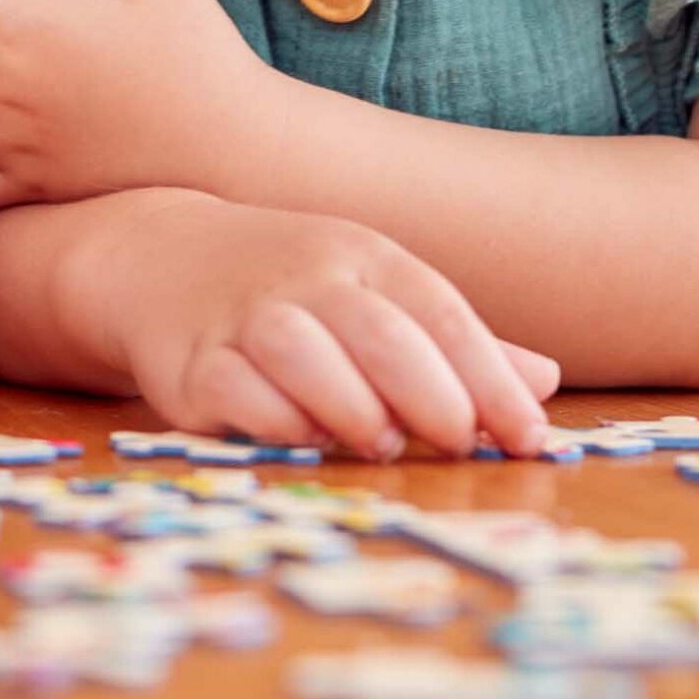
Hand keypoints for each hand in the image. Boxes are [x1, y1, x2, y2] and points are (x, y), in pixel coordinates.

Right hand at [108, 194, 556, 458]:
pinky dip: (276, 420)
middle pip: (378, 331)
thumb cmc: (286, 285)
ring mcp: (241, 314)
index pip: (437, 311)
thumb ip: (447, 344)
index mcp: (358, 255)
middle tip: (454, 443)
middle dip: (431, 396)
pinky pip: (235, 390)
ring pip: (301, 352)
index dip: (491, 378)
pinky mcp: (190, 360)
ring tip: (376, 441)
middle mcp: (302, 276)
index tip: (527, 438)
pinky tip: (303, 435)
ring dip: (352, 406)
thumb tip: (543, 384)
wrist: (155, 257)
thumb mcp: (369, 291)